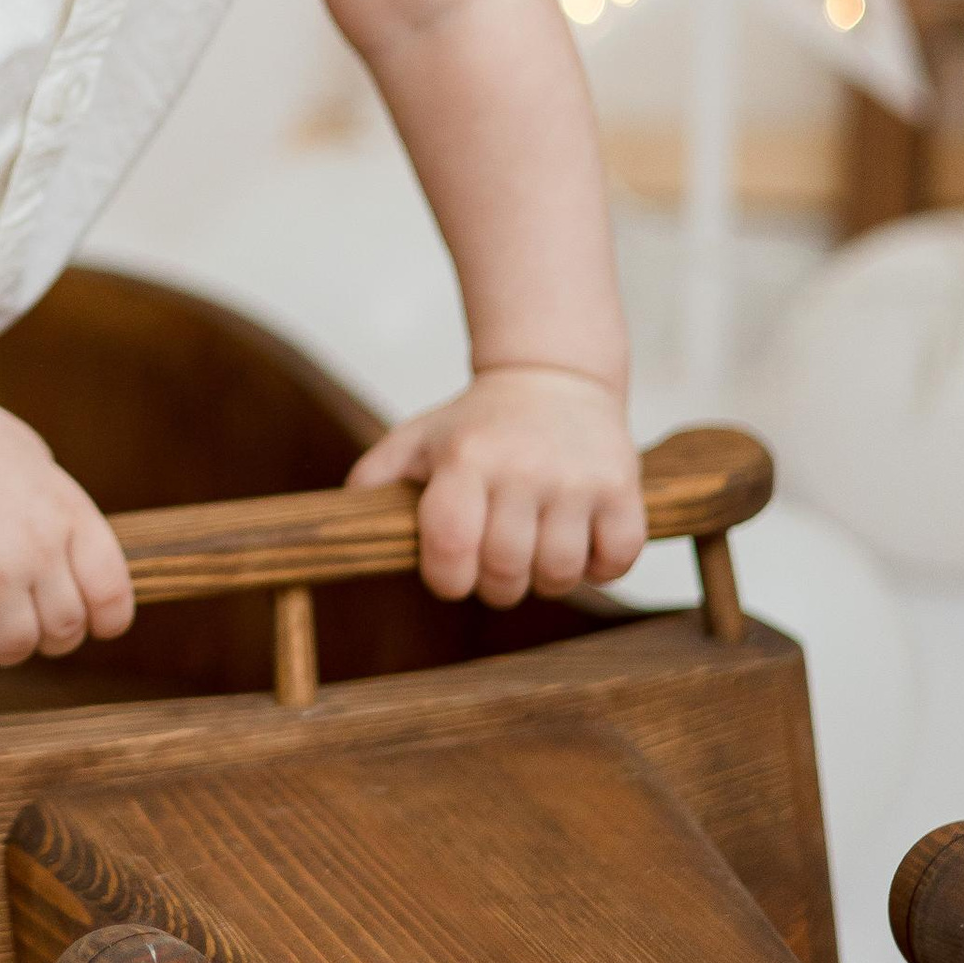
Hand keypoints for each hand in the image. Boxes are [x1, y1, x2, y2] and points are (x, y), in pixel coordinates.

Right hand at [0, 390, 135, 671]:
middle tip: (24, 629)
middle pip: (66, 628)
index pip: (112, 591)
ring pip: (17, 647)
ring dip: (2, 649)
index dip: (105, 620)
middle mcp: (42, 548)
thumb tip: (64, 541)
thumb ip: (56, 505)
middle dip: (48, 639)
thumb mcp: (33, 459)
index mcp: (69, 513)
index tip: (90, 626)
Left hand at [347, 366, 642, 606]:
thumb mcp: (416, 439)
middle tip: (496, 564)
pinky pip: (617, 558)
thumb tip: (341, 526)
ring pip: (560, 574)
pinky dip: (599, 568)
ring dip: (546, 580)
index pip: (449, 549)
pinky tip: (580, 544)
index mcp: (464, 459)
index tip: (452, 572)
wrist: (553, 377)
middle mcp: (521, 468)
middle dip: (496, 586)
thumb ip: (374, 481)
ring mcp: (576, 478)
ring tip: (537, 552)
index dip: (447, 580)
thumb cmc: (475, 425)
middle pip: (505, 574)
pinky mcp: (622, 485)